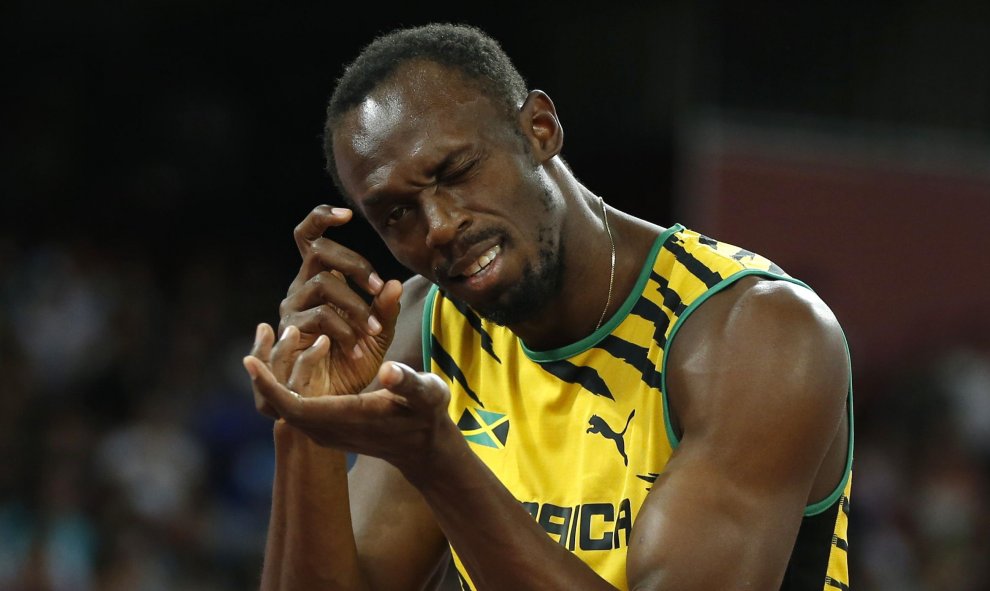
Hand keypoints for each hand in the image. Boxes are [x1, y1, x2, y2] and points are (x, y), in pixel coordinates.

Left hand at [245, 343, 454, 472]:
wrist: (425, 446)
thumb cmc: (428, 413)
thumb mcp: (426, 393)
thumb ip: (407, 382)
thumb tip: (387, 371)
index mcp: (349, 417)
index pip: (294, 406)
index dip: (270, 385)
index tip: (248, 360)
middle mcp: (331, 430)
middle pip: (281, 407)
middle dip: (265, 378)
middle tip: (256, 341)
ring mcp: (328, 433)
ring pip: (285, 409)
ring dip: (274, 381)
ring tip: (267, 346)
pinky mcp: (328, 429)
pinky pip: (295, 410)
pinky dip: (284, 388)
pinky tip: (287, 363)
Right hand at [246, 204, 403, 418]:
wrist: (332, 403)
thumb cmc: (352, 365)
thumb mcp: (378, 336)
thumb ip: (384, 309)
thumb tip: (393, 282)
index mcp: (319, 281)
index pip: (309, 238)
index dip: (321, 218)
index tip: (348, 214)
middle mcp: (300, 290)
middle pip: (318, 252)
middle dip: (353, 264)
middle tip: (377, 286)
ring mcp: (291, 310)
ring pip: (322, 284)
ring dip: (355, 305)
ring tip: (374, 331)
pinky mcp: (289, 333)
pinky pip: (317, 318)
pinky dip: (343, 330)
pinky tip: (357, 348)